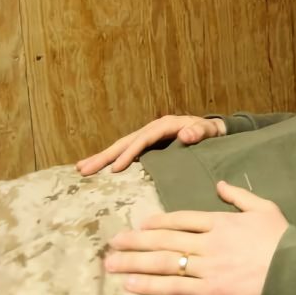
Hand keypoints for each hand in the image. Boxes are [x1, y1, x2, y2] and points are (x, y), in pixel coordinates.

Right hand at [77, 115, 226, 175]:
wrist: (214, 129)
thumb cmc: (211, 132)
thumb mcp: (210, 131)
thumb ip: (200, 132)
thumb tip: (186, 135)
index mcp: (165, 125)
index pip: (143, 140)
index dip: (129, 153)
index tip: (115, 168)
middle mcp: (153, 129)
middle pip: (125, 142)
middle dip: (104, 155)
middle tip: (83, 169)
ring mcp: (148, 136)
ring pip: (121, 146)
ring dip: (102, 157)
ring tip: (81, 168)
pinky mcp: (147, 144)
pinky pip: (126, 151)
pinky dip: (111, 159)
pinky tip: (98, 169)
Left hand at [105, 181, 288, 294]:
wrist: (295, 271)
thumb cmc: (283, 239)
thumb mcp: (264, 208)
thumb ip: (239, 195)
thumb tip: (219, 184)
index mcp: (221, 222)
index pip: (182, 219)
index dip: (159, 222)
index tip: (142, 225)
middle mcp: (209, 242)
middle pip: (166, 239)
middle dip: (136, 241)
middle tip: (113, 243)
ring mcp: (208, 267)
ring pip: (164, 262)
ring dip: (135, 263)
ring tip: (112, 264)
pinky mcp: (210, 291)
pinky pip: (175, 287)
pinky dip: (151, 285)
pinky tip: (132, 284)